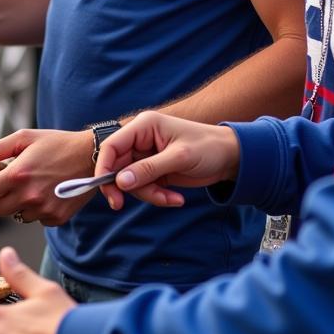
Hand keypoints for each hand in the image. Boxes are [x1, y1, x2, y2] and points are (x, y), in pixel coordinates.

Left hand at [0, 128, 94, 225]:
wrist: (92, 156)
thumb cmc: (58, 144)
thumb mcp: (26, 137)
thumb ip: (0, 147)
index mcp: (18, 173)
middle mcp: (29, 194)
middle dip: (0, 197)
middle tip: (15, 182)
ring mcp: (43, 208)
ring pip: (16, 215)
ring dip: (20, 204)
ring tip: (38, 185)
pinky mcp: (56, 218)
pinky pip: (36, 219)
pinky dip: (38, 209)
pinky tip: (50, 193)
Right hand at [95, 111, 240, 210]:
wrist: (230, 158)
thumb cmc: (207, 147)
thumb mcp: (178, 158)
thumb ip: (148, 169)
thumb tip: (119, 182)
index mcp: (143, 126)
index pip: (112, 146)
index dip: (104, 168)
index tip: (108, 191)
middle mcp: (141, 140)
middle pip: (118, 167)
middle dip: (129, 187)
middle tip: (121, 206)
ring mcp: (147, 156)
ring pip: (131, 181)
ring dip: (149, 195)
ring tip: (172, 199)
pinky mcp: (155, 170)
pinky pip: (145, 188)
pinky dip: (158, 196)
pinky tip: (176, 199)